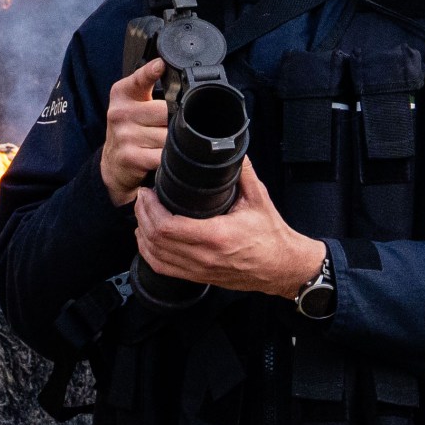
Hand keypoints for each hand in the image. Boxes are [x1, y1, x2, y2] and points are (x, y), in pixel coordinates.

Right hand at [99, 60, 167, 206]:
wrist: (112, 162)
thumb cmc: (129, 127)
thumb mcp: (133, 102)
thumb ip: (151, 86)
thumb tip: (181, 79)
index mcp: (123, 94)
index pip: (139, 80)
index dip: (151, 72)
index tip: (160, 65)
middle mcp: (120, 113)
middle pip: (166, 112)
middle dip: (176, 120)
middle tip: (171, 125)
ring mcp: (124, 136)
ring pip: (167, 135)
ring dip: (173, 141)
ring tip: (164, 141)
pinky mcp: (130, 157)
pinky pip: (162, 155)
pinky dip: (168, 157)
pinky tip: (162, 155)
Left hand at [134, 160, 325, 297]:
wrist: (281, 267)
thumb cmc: (271, 235)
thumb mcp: (259, 198)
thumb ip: (242, 171)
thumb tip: (230, 147)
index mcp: (216, 236)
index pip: (168, 227)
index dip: (150, 208)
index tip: (148, 192)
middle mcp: (204, 256)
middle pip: (155, 240)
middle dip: (142, 215)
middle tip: (142, 198)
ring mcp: (199, 270)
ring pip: (155, 255)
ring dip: (143, 234)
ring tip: (143, 214)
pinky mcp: (198, 277)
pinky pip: (163, 269)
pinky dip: (149, 253)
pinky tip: (148, 239)